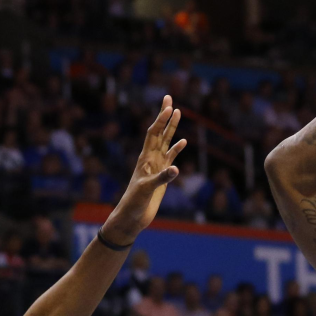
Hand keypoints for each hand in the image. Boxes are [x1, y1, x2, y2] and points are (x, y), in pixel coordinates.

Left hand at [102, 96, 186, 243]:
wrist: (131, 217)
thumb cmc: (134, 203)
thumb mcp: (146, 190)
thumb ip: (161, 179)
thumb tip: (176, 169)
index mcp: (145, 159)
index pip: (154, 134)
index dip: (161, 120)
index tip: (169, 106)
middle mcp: (150, 159)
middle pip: (159, 132)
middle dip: (165, 115)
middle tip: (169, 98)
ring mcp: (156, 167)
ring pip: (166, 142)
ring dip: (172, 128)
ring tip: (178, 112)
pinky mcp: (161, 177)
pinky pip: (170, 159)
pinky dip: (177, 150)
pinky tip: (183, 142)